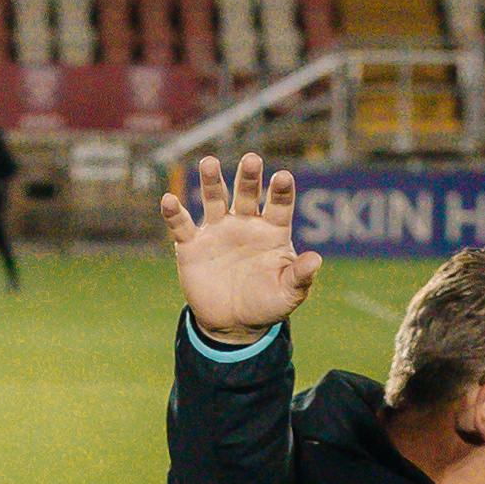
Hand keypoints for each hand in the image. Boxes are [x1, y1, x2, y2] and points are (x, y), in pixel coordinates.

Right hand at [161, 152, 321, 343]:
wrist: (233, 323)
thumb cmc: (266, 304)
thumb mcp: (287, 294)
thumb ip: (300, 277)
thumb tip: (316, 259)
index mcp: (272, 231)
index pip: (279, 205)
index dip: (281, 191)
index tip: (283, 176)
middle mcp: (245, 223)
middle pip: (247, 194)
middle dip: (248, 177)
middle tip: (252, 160)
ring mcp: (217, 231)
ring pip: (214, 199)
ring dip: (211, 181)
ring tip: (209, 163)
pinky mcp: (192, 245)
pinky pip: (181, 226)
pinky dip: (174, 213)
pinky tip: (168, 200)